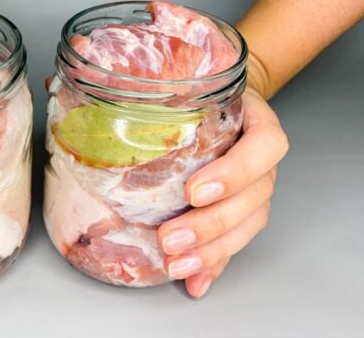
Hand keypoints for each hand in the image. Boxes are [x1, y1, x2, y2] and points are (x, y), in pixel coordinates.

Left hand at [157, 87, 287, 297]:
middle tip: (170, 239)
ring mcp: (257, 189)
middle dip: (210, 224)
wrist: (224, 104)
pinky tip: (195, 283)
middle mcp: (263, 161)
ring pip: (248, 226)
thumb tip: (98, 80)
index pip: (265, 147)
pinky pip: (235, 243)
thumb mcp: (192, 84)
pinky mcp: (243, 213)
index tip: (193, 192)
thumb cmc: (203, 94)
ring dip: (212, 251)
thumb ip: (161, 88)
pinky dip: (214, 266)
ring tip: (177, 265)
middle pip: (254, 198)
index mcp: (257, 123)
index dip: (234, 173)